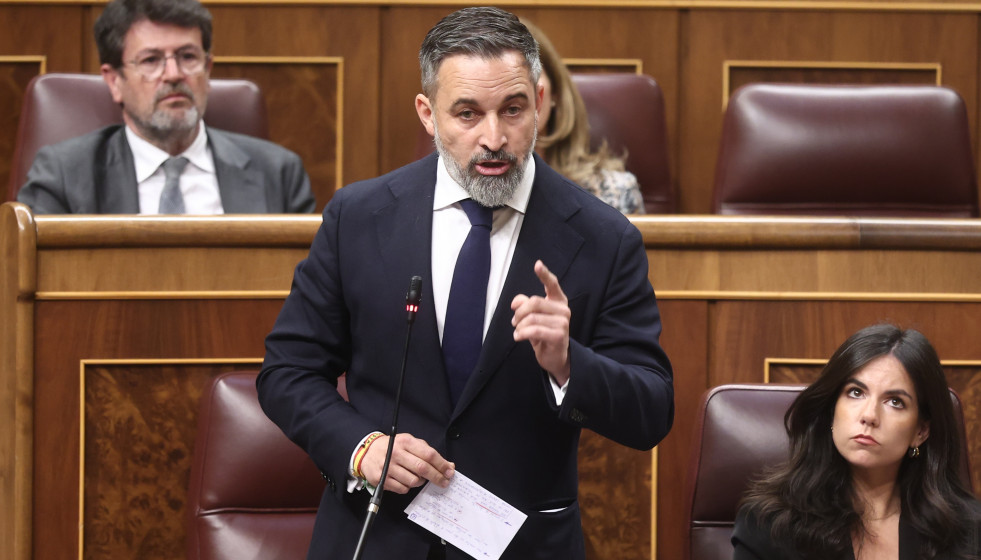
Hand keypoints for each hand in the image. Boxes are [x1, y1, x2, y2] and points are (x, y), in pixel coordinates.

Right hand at [360, 433, 454, 492]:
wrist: (368, 452)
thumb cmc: (394, 447)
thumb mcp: (410, 443)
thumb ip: (428, 453)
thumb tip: (448, 466)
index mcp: (406, 442)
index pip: (429, 454)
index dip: (442, 464)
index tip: (450, 472)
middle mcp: (396, 453)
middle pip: (422, 468)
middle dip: (437, 477)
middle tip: (444, 482)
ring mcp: (388, 467)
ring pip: (413, 481)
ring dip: (420, 482)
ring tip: (418, 477)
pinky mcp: (381, 479)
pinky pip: (403, 489)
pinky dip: (408, 487)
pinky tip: (405, 480)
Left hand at [511, 260, 570, 383]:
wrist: (555, 357)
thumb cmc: (543, 334)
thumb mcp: (532, 317)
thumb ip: (524, 305)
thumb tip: (516, 302)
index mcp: (558, 301)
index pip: (552, 284)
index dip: (544, 274)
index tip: (537, 264)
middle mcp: (563, 309)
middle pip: (534, 302)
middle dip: (519, 312)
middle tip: (514, 321)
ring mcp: (563, 323)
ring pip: (532, 317)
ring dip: (519, 325)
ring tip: (518, 331)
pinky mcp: (559, 336)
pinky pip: (534, 330)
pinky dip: (522, 333)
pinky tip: (519, 337)